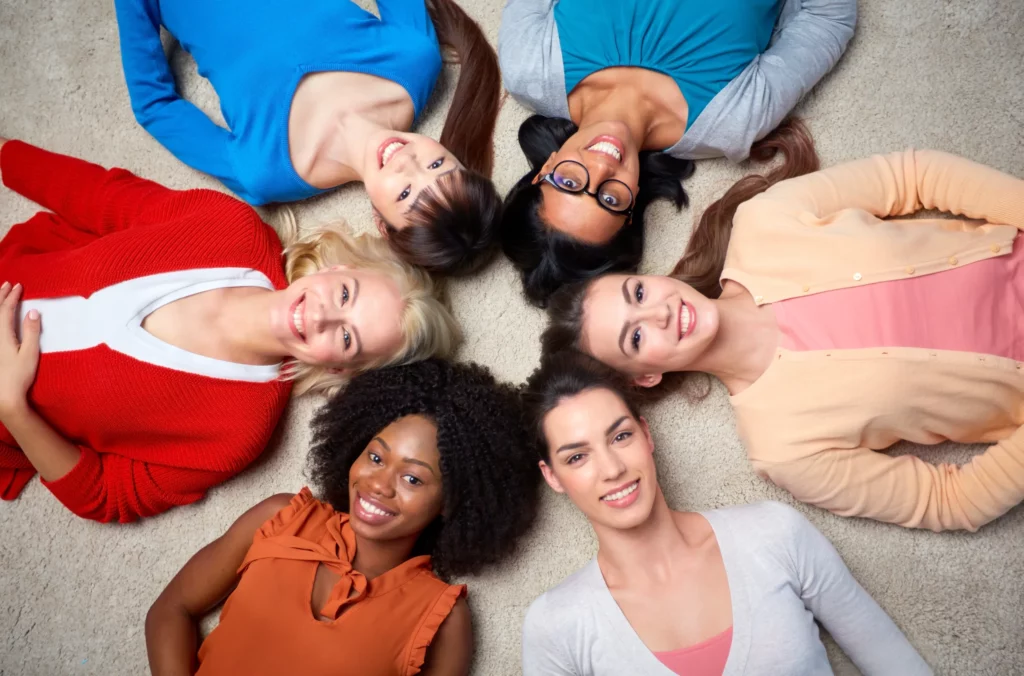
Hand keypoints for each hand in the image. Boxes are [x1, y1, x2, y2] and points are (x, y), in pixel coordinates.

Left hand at [0, 282, 39, 415]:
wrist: (3, 396)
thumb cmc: (18, 376)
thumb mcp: (29, 353)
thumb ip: (31, 331)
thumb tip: (33, 311)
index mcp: (2, 335)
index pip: (6, 310)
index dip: (12, 296)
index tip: (18, 286)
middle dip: (0, 296)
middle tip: (7, 285)